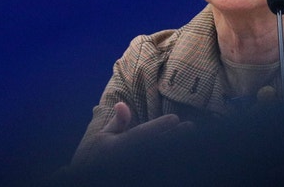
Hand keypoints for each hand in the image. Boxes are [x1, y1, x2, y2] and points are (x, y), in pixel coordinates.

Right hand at [71, 102, 194, 170]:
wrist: (92, 179)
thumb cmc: (96, 156)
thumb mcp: (102, 137)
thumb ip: (117, 122)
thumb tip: (121, 103)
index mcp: (120, 147)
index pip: (144, 135)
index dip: (160, 126)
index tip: (174, 118)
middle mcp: (131, 158)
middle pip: (157, 146)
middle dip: (175, 136)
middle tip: (191, 127)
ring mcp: (139, 168)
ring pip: (160, 158)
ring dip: (176, 148)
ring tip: (191, 138)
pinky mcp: (143, 175)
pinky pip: (160, 168)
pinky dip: (172, 160)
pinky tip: (184, 151)